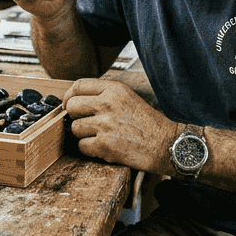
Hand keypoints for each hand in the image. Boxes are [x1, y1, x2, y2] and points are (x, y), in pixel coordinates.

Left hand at [63, 78, 177, 173]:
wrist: (166, 144)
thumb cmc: (148, 124)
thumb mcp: (128, 98)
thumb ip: (104, 95)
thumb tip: (76, 99)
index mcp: (114, 89)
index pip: (79, 85)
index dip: (69, 96)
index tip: (69, 104)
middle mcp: (107, 103)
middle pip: (72, 106)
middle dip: (75, 117)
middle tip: (86, 123)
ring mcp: (105, 124)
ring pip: (75, 128)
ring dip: (84, 135)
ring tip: (101, 136)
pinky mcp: (104, 144)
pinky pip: (82, 146)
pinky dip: (90, 149)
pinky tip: (104, 147)